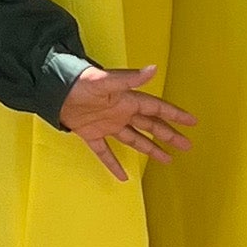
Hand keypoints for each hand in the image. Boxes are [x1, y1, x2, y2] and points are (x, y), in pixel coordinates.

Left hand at [58, 65, 194, 182]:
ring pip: (134, 139)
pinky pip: (105, 152)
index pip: (156, 108)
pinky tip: (124, 177)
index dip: (174, 115)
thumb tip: (154, 69)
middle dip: (169, 135)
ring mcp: (107, 125)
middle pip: (150, 125)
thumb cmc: (80, 81)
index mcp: (127, 100)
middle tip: (187, 145)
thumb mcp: (106, 80)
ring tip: (167, 159)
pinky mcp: (91, 134)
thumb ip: (130, 78)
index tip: (192, 122)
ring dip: (150, 149)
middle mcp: (121, 113)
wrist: (54, 89)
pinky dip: (114, 164)